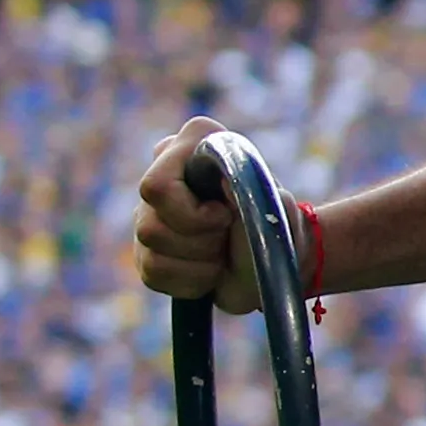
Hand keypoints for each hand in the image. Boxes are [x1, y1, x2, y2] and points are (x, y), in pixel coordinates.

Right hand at [127, 118, 262, 311]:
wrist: (279, 264)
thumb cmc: (278, 227)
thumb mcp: (274, 206)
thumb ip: (250, 188)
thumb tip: (222, 179)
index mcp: (195, 144)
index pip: (157, 186)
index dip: (194, 215)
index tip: (226, 216)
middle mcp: (163, 172)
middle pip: (150, 225)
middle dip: (200, 242)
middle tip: (227, 235)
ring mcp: (148, 211)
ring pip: (149, 249)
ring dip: (199, 262)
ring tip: (223, 252)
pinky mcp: (146, 248)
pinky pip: (152, 274)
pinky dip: (190, 281)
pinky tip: (211, 269)